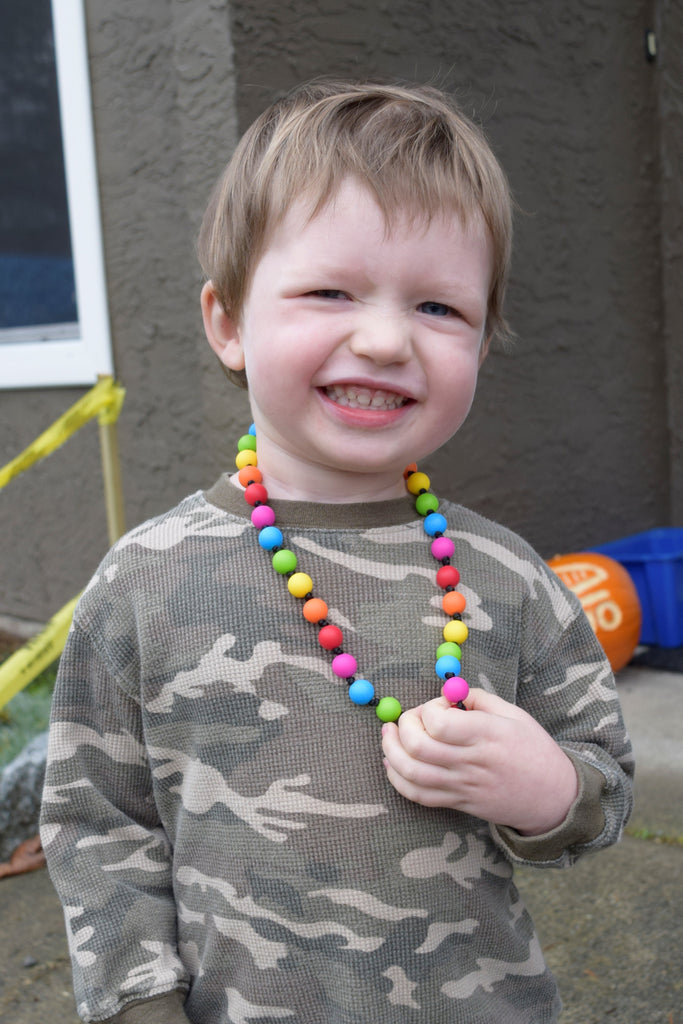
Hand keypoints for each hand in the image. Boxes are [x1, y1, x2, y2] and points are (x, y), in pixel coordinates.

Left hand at [381, 689, 578, 834]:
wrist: (553, 798)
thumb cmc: (535, 750)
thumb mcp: (515, 714)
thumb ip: (479, 699)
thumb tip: (448, 693)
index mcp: (487, 735)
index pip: (439, 723)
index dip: (428, 709)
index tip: (439, 705)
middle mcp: (471, 762)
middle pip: (419, 747)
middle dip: (404, 726)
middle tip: (409, 717)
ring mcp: (462, 786)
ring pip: (412, 773)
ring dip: (391, 751)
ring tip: (389, 734)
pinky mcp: (458, 803)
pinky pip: (418, 795)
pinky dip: (397, 778)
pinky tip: (392, 762)